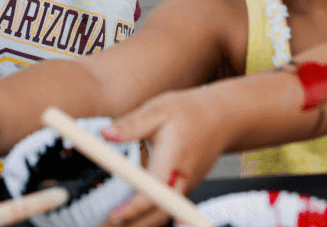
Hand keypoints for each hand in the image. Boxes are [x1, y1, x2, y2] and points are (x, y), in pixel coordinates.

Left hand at [96, 90, 231, 226]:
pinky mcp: (183, 188)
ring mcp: (184, 187)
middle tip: (106, 223)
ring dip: (140, 221)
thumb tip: (105, 133)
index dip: (133, 208)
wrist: (221, 118)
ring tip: (114, 221)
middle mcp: (180, 181)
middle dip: (133, 223)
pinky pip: (166, 207)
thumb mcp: (157, 110)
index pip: (153, 194)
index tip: (115, 216)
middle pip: (158, 214)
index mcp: (172, 163)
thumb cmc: (190, 113)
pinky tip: (129, 211)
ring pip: (162, 214)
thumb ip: (130, 125)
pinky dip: (148, 212)